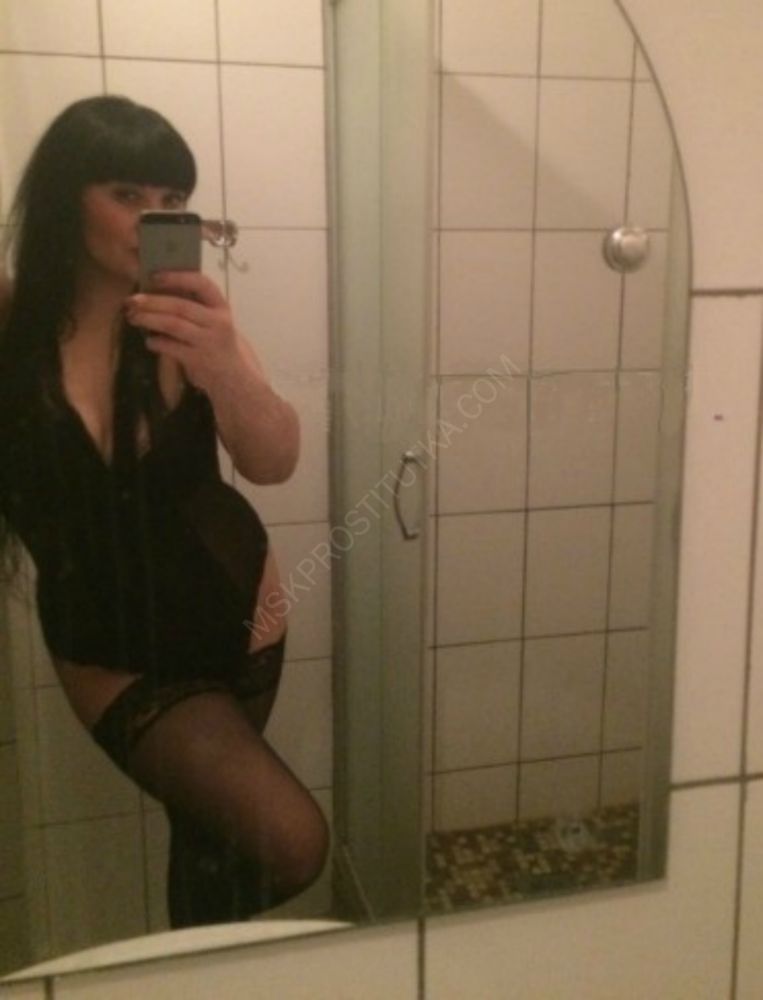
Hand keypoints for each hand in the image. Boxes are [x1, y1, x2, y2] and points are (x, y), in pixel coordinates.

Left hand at [124, 271, 241, 391]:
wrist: (233, 376)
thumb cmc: (216, 342)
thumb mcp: (213, 321)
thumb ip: (193, 306)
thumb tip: (156, 291)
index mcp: (221, 307)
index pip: (202, 284)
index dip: (178, 277)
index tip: (154, 276)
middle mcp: (218, 322)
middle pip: (180, 306)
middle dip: (153, 301)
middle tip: (132, 300)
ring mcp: (209, 342)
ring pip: (173, 325)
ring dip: (149, 319)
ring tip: (133, 317)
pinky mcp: (199, 360)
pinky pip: (172, 347)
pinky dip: (157, 342)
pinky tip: (149, 341)